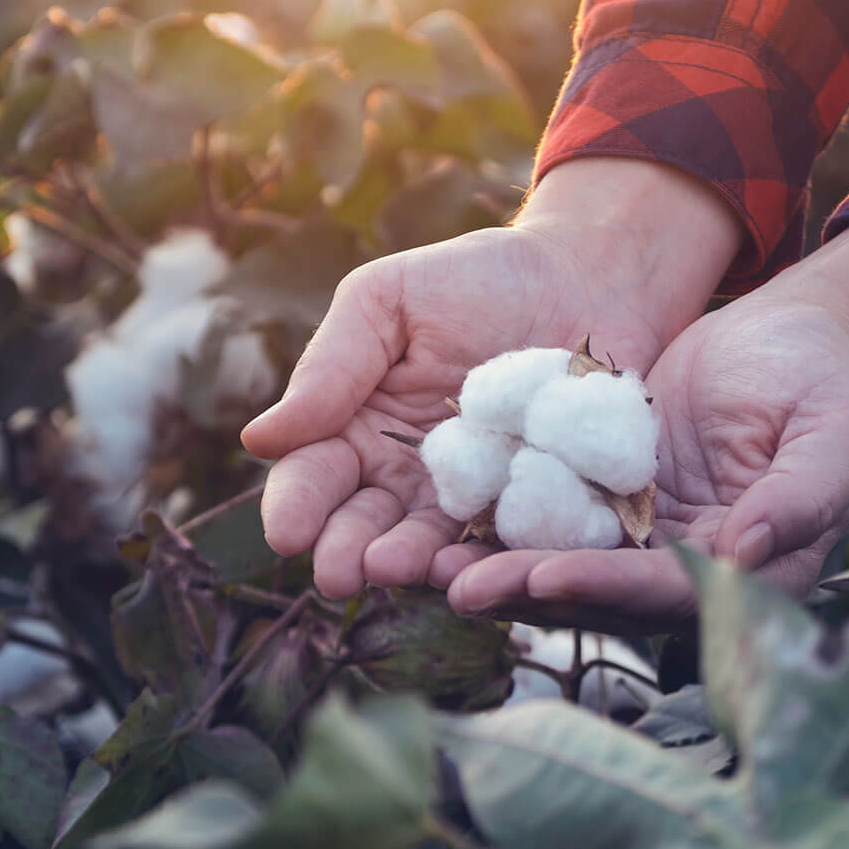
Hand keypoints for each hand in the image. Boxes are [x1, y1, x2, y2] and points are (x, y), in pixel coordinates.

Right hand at [241, 159, 742, 598]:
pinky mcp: (535, 510)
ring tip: (391, 569)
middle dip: (345, 550)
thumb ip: (332, 366)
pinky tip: (468, 566)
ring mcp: (472, 500)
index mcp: (357, 428)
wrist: (590, 276)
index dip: (297, 506)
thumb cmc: (479, 279)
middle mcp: (406, 477)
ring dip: (406, 564)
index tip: (289, 532)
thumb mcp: (388, 301)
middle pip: (362, 525)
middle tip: (338, 572)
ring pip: (428, 545)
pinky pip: (505, 543)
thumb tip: (259, 439)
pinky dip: (484, 558)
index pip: (314, 476)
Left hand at [433, 220, 848, 630]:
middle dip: (532, 591)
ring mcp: (648, 538)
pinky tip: (439, 522)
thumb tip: (744, 555)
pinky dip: (500, 524)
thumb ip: (801, 495)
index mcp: (756, 571)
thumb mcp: (834, 429)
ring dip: (501, 571)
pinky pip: (551, 517)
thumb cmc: (825, 378)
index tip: (545, 576)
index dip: (609, 587)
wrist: (791, 333)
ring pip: (567, 564)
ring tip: (430, 568)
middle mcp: (694, 571)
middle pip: (605, 593)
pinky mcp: (612, 500)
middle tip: (459, 586)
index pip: (673, 593)